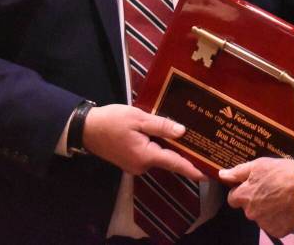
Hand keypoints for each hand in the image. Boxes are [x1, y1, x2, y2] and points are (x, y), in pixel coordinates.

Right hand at [82, 104, 203, 181]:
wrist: (86, 128)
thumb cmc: (112, 121)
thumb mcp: (138, 119)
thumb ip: (161, 126)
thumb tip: (182, 132)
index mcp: (146, 156)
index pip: (174, 163)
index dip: (191, 169)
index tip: (206, 175)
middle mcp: (142, 165)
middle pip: (168, 159)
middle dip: (183, 153)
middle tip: (203, 145)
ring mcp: (135, 165)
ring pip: (158, 156)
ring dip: (170, 148)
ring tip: (188, 137)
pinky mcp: (130, 160)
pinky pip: (149, 154)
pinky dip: (158, 146)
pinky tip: (165, 136)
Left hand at [219, 157, 293, 237]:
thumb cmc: (283, 173)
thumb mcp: (260, 165)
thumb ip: (239, 171)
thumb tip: (222, 174)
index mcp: (245, 196)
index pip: (233, 198)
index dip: (241, 191)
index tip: (252, 186)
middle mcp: (251, 212)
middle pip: (248, 208)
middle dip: (257, 201)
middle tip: (271, 190)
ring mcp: (264, 224)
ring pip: (262, 217)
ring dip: (268, 210)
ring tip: (282, 199)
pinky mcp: (278, 231)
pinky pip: (275, 225)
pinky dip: (279, 219)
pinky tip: (288, 209)